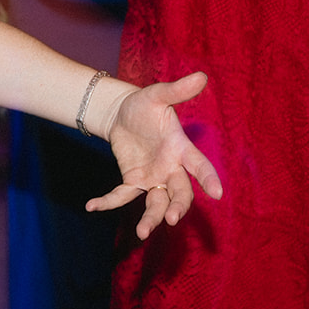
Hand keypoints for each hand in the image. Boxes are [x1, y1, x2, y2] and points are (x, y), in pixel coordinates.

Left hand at [88, 71, 223, 239]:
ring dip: (151, 218)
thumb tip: (202, 76)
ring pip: (156, 203)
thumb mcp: (157, 95)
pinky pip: (122, 196)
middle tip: (173, 219)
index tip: (217, 193)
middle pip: (180, 193)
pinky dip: (108, 202)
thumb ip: (177, 90)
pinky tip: (91, 206)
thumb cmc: (144, 104)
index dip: (208, 178)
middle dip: (178, 207)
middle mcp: (170, 168)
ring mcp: (153, 177)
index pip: (199, 166)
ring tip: (141, 233)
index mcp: (180, 148)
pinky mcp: (133, 180)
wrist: (121, 112)